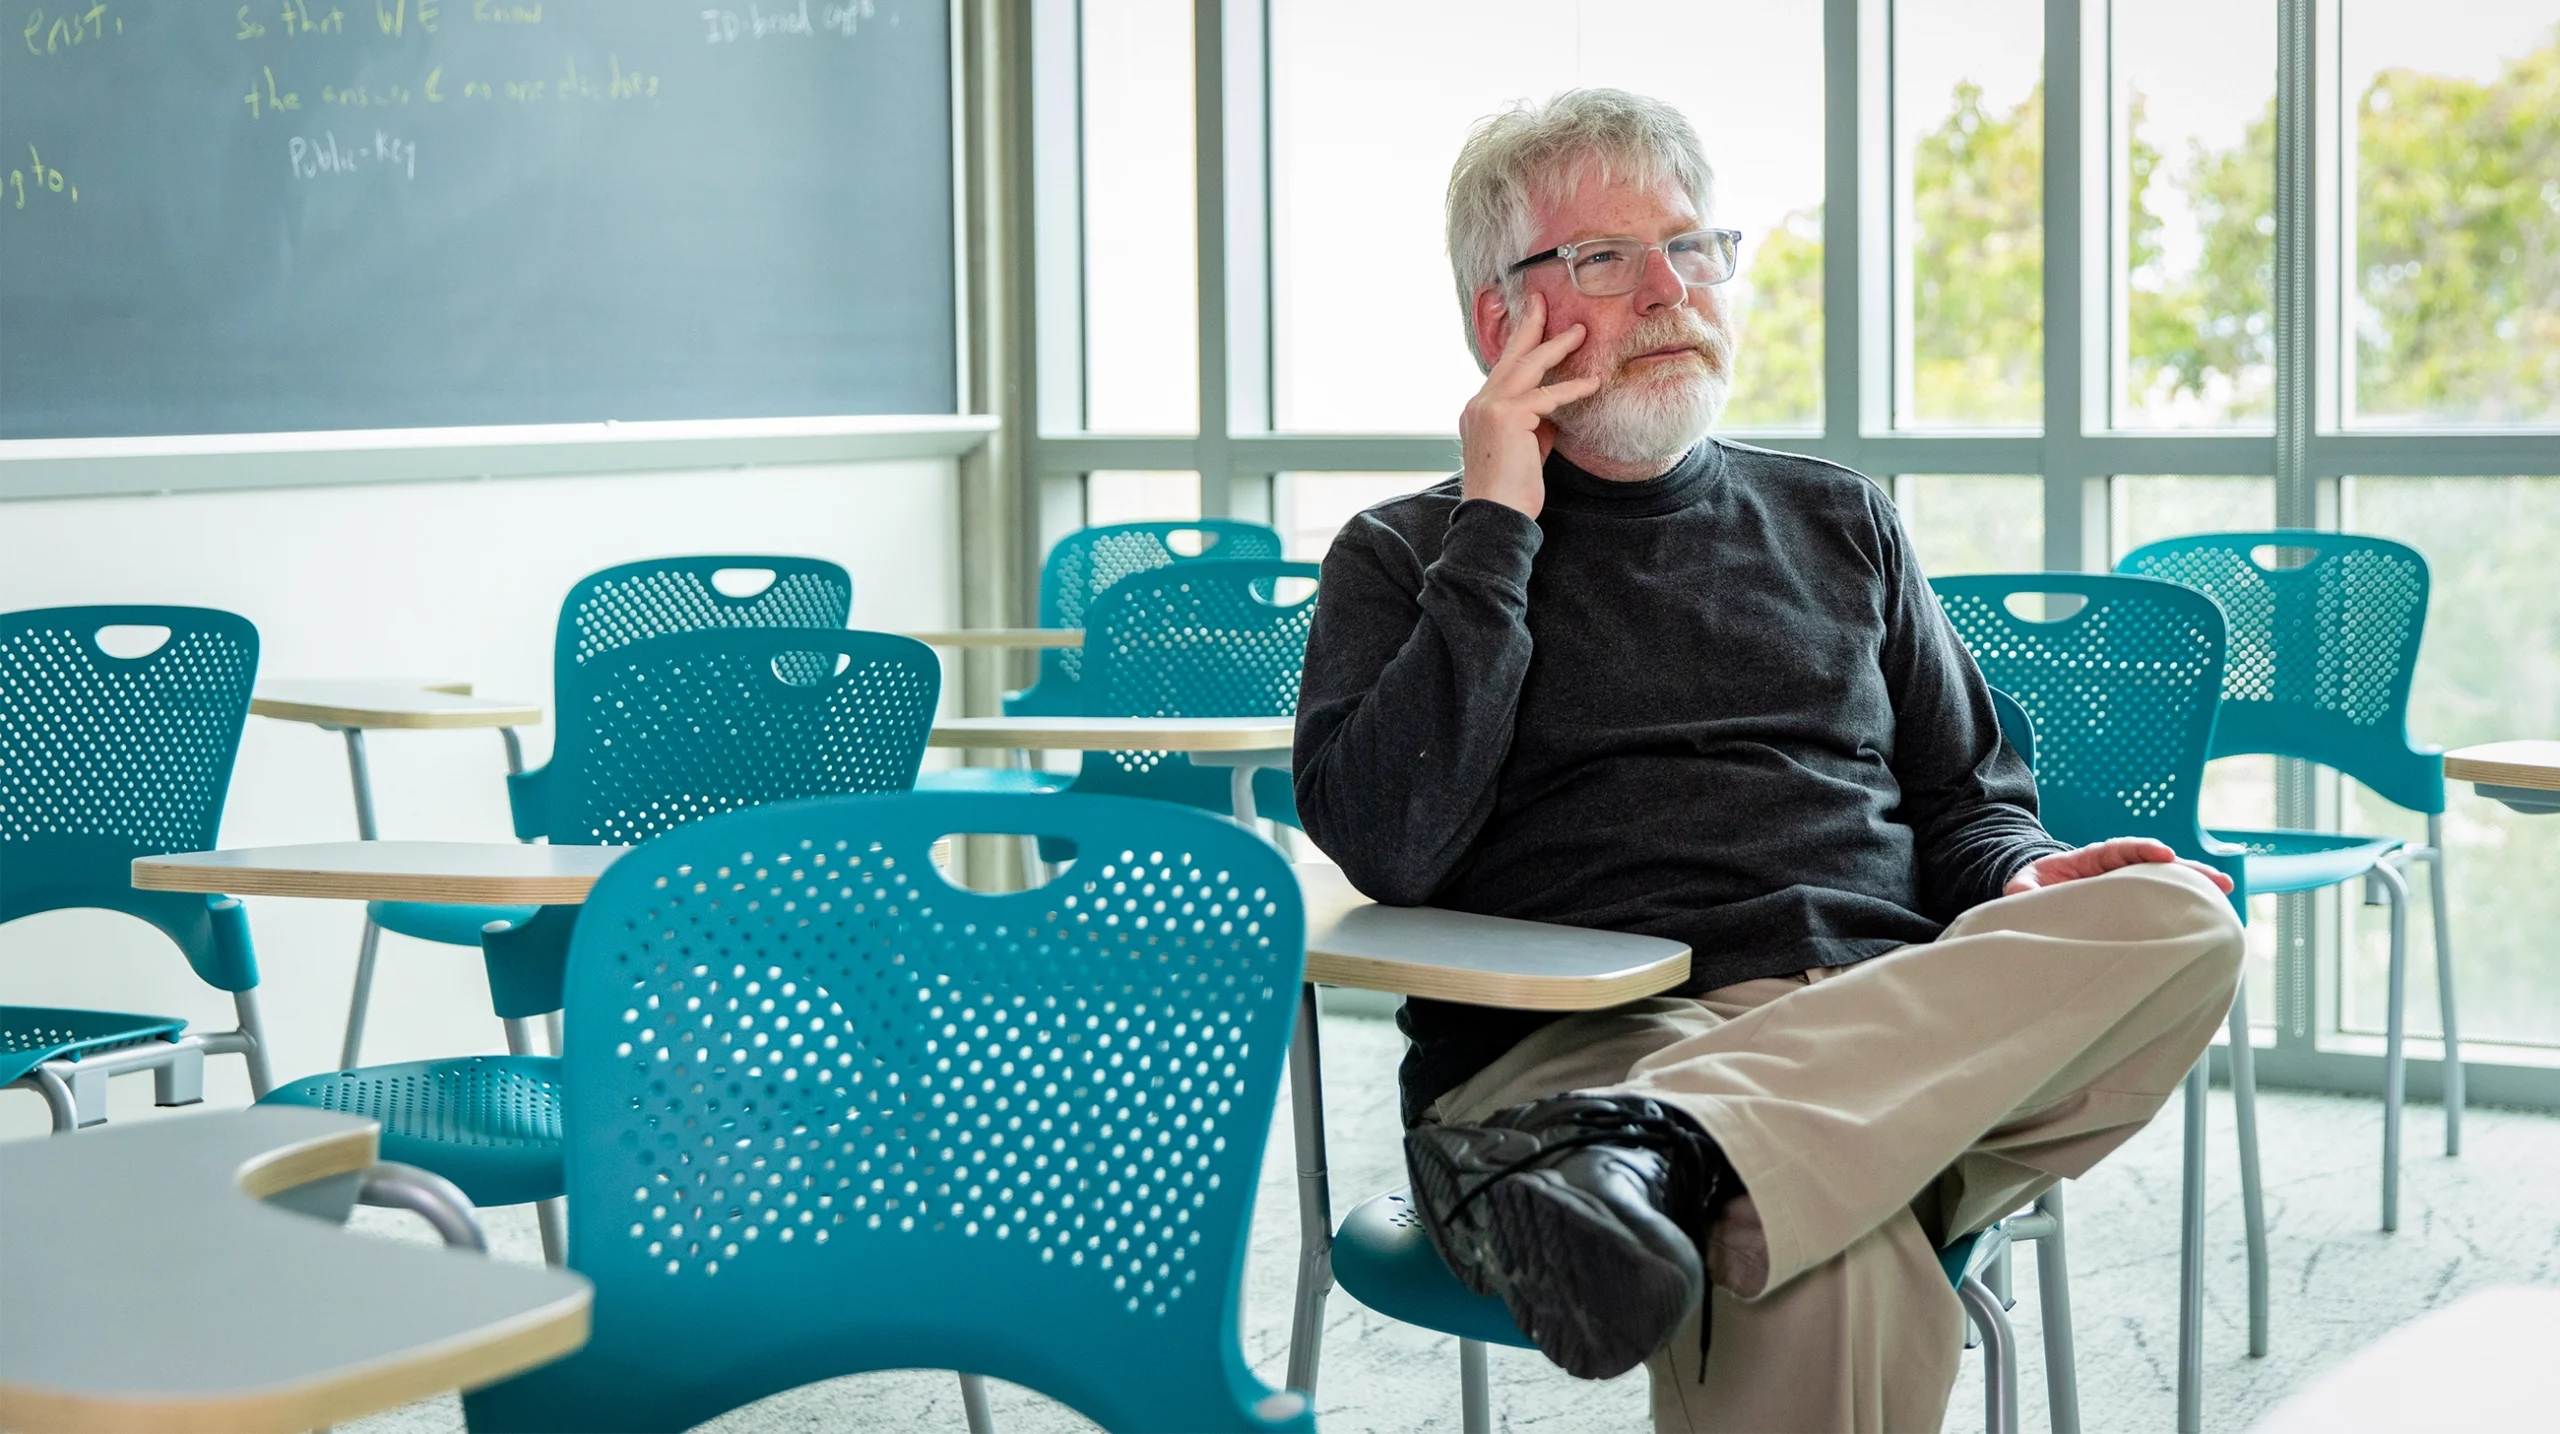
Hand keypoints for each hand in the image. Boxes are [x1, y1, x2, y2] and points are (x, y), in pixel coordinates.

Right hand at [1457, 291, 1599, 519]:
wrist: (1496, 515)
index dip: (1519, 346)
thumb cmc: (1511, 490)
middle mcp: (1479, 403)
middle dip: (1529, 326)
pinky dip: (1572, 389)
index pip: (1503, 370)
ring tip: (1580, 332)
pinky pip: (1547, 396)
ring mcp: (1490, 407)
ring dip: (1557, 346)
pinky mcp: (1508, 417)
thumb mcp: (1525, 448)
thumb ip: (1536, 422)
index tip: (1533, 324)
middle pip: (1510, 356)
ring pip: (1527, 366)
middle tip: (1542, 301)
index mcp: (1479, 409)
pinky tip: (1594, 383)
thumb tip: (1557, 406)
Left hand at [2004, 837, 2236, 895]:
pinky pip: (2165, 900)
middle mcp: (2118, 868)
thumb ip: (2023, 887)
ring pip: (2168, 881)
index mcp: (2093, 859)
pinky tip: (2213, 914)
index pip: (2121, 849)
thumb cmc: (2036, 886)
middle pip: (2156, 863)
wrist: (2042, 892)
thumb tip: (2019, 894)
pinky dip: (2187, 904)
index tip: (2163, 854)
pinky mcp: (2136, 901)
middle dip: (2186, 868)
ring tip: (2226, 891)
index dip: (2143, 849)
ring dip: (2196, 885)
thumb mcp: (2025, 884)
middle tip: (2217, 878)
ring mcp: (2130, 884)